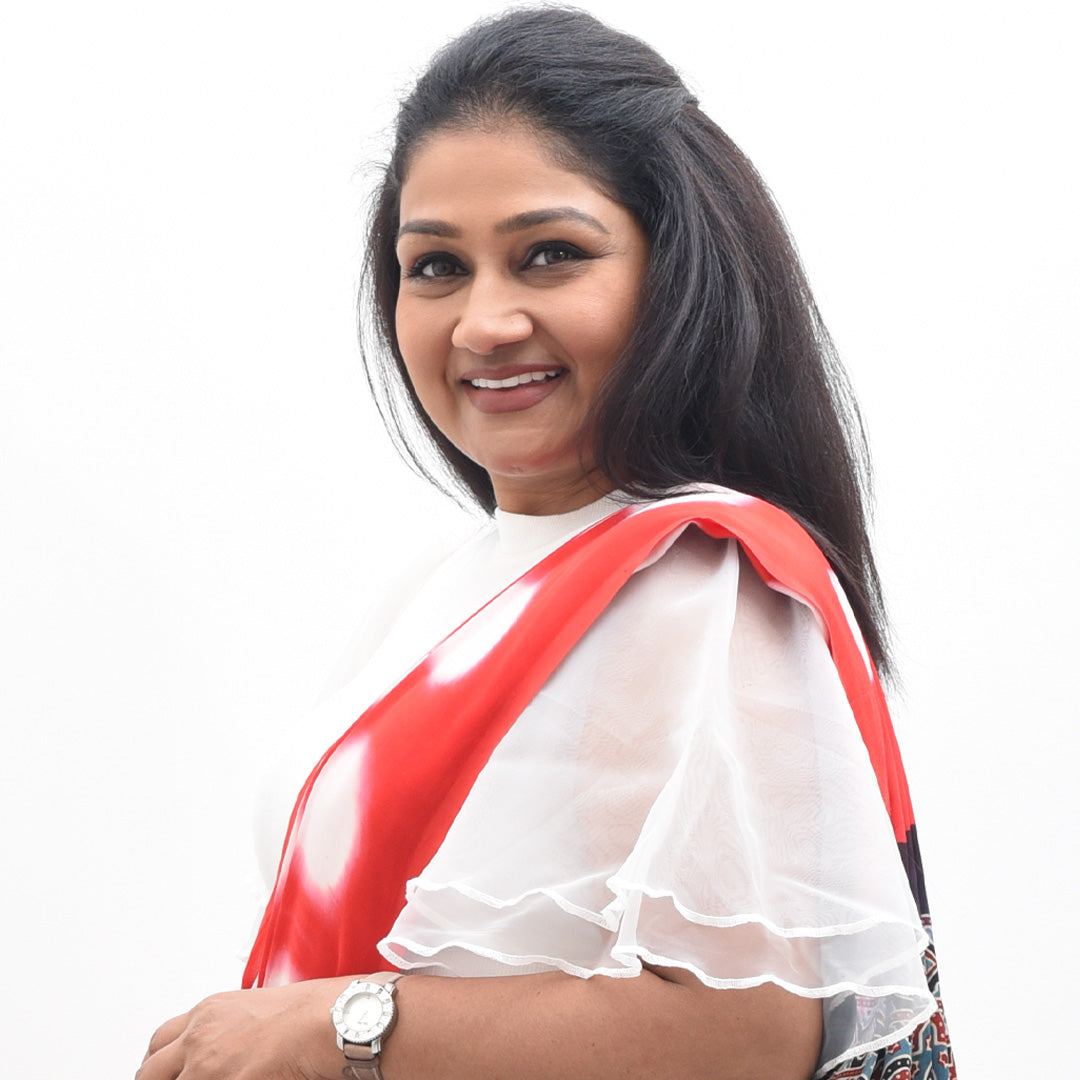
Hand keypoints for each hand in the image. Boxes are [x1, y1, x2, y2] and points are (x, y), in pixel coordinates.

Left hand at [136, 977, 352, 1079]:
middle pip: (149, 1071)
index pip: (159, 1043)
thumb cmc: (307, 1012)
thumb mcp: (255, 1009)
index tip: (160, 1074)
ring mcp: (206, 1067)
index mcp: (207, 1013)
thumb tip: (226, 1049)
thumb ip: (230, 1029)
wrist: (324, 1022)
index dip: (155, 1065)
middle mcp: (199, 1037)